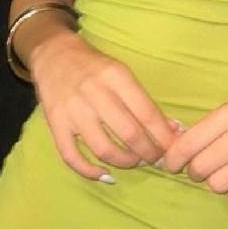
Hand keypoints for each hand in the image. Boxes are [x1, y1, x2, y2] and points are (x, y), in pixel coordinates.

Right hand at [28, 28, 181, 182]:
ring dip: (125, 162)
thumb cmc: (95, 67)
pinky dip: (90, 171)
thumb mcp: (122, 73)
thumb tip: (173, 130)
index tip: (173, 149)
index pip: (147, 113)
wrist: (54, 54)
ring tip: (134, 161)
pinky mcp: (55, 123)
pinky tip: (105, 174)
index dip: (164, 137)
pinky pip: (71, 156)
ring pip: (103, 149)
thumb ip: (144, 102)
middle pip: (129, 133)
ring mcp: (73, 110)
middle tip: (156, 158)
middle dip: (149, 153)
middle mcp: (94, 93)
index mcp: (116, 76)